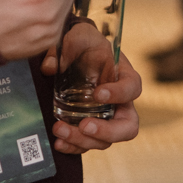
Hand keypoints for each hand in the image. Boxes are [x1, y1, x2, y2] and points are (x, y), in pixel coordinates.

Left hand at [45, 39, 143, 154]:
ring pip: (105, 140)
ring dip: (84, 140)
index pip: (132, 88)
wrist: (73, 52)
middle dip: (108, 131)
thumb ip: (66, 47)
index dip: (119, 94)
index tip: (98, 93)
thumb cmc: (82, 43)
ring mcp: (105, 118)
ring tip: (60, 130)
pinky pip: (87, 144)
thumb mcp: (77, 36)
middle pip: (128, 126)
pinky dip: (74, 147)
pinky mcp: (89, 127)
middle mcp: (119, 102)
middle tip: (85, 125)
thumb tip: (50, 68)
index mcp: (122, 75)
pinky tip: (59, 143)